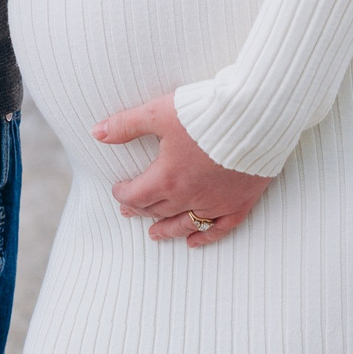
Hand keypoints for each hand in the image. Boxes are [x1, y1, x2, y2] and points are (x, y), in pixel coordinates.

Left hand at [94, 91, 270, 247]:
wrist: (255, 117)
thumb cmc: (206, 111)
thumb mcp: (160, 111)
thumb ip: (127, 124)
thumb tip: (96, 132)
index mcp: (166, 177)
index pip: (136, 195)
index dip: (123, 193)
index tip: (118, 190)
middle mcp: (188, 196)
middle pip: (157, 209)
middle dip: (141, 210)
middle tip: (130, 211)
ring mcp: (215, 203)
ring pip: (184, 224)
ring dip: (166, 230)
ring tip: (154, 234)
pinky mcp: (239, 203)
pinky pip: (219, 229)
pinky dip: (205, 238)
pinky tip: (194, 242)